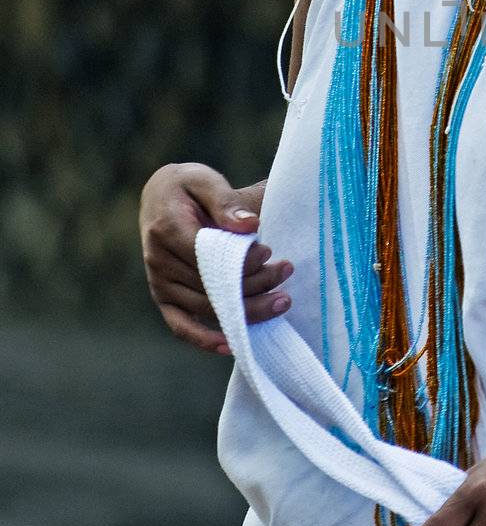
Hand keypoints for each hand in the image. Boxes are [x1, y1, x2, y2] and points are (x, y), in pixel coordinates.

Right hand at [139, 162, 291, 355]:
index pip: (207, 256)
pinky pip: (181, 325)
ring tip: (282, 301)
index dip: (239, 260)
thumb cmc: (188, 186)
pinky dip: (204, 339)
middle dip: (254, 283)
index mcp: (167, 229)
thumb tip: (250, 225)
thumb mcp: (205, 181)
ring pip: (206, 306)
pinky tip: (233, 344)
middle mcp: (158, 261)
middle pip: (211, 285)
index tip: (268, 253)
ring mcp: (160, 283)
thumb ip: (226, 202)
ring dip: (245, 309)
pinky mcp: (164, 298)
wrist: (160, 196)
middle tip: (287, 271)